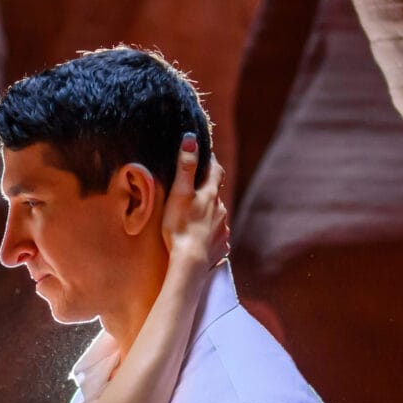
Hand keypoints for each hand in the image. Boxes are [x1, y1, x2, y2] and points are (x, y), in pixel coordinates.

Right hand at [159, 132, 229, 268]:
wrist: (190, 263)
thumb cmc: (181, 226)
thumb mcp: (179, 193)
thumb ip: (185, 167)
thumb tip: (190, 139)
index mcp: (210, 195)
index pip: (215, 170)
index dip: (210, 161)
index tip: (205, 156)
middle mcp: (221, 209)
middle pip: (216, 194)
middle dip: (207, 190)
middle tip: (193, 191)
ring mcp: (223, 228)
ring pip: (217, 215)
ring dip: (208, 213)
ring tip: (194, 218)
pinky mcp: (221, 245)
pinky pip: (217, 235)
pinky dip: (210, 234)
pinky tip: (201, 239)